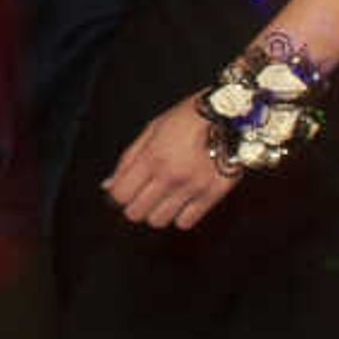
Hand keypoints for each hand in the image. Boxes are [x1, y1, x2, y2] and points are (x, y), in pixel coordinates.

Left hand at [106, 93, 238, 230]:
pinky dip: (180, 216)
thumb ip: (128, 159)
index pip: (120, 195)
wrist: (231, 115)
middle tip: (144, 195)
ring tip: (165, 197)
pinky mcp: (212, 195)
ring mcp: (192, 187)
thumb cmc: (188, 118)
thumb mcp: (152, 129)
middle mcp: (170, 175)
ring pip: (158, 221)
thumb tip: (108, 186)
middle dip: (135, 206)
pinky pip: (185, 223)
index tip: (125, 191)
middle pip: (136, 213)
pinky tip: (183, 201)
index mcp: (152, 156)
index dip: (118, 196)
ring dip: (157, 212)